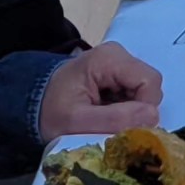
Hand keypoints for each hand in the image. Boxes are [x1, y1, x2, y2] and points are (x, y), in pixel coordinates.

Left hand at [38, 42, 162, 141]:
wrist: (30, 105)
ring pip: (144, 90)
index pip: (149, 81)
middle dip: (135, 111)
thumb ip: (113, 119)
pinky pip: (134, 93)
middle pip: (148, 85)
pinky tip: (105, 114)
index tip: (123, 129)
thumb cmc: (51, 111)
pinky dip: (124, 108)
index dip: (143, 108)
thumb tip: (153, 117)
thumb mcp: (76, 121)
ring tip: (104, 120)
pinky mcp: (117, 74)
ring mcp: (119, 63)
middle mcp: (119, 55)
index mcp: (110, 58)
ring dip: (130, 111)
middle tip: (110, 126)